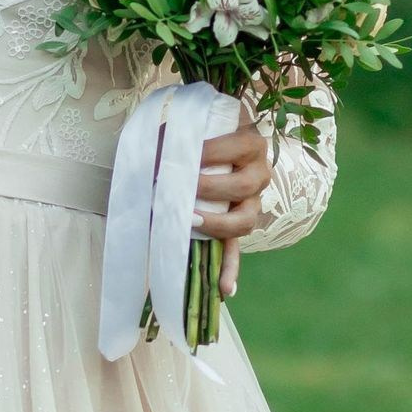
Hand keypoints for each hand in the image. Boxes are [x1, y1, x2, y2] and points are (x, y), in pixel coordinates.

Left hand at [194, 104, 271, 298]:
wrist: (212, 132)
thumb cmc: (197, 126)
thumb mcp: (190, 122)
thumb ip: (176, 133)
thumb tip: (152, 158)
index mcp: (251, 142)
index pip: (238, 147)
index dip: (212, 151)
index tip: (183, 154)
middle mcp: (259, 172)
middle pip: (243, 186)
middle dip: (210, 188)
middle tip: (181, 186)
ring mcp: (253, 201)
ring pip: (245, 220)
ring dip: (218, 225)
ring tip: (191, 223)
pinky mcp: (238, 223)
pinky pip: (237, 249)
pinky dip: (230, 269)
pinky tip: (224, 290)